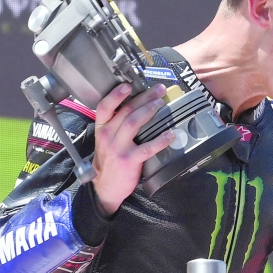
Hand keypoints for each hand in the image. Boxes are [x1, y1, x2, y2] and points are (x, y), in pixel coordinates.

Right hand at [91, 83, 174, 215]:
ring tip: (161, 104)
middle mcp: (108, 135)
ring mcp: (118, 147)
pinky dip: (160, 140)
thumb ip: (116, 125)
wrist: (106, 187)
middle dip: (144, 98)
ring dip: (149, 111)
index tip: (128, 85)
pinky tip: (170, 134)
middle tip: (159, 90)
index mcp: (101, 128)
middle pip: (126, 110)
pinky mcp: (129, 160)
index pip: (104, 106)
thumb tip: (138, 107)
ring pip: (134, 122)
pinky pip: (147, 147)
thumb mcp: (105, 140)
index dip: (116, 94)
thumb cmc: (109, 160)